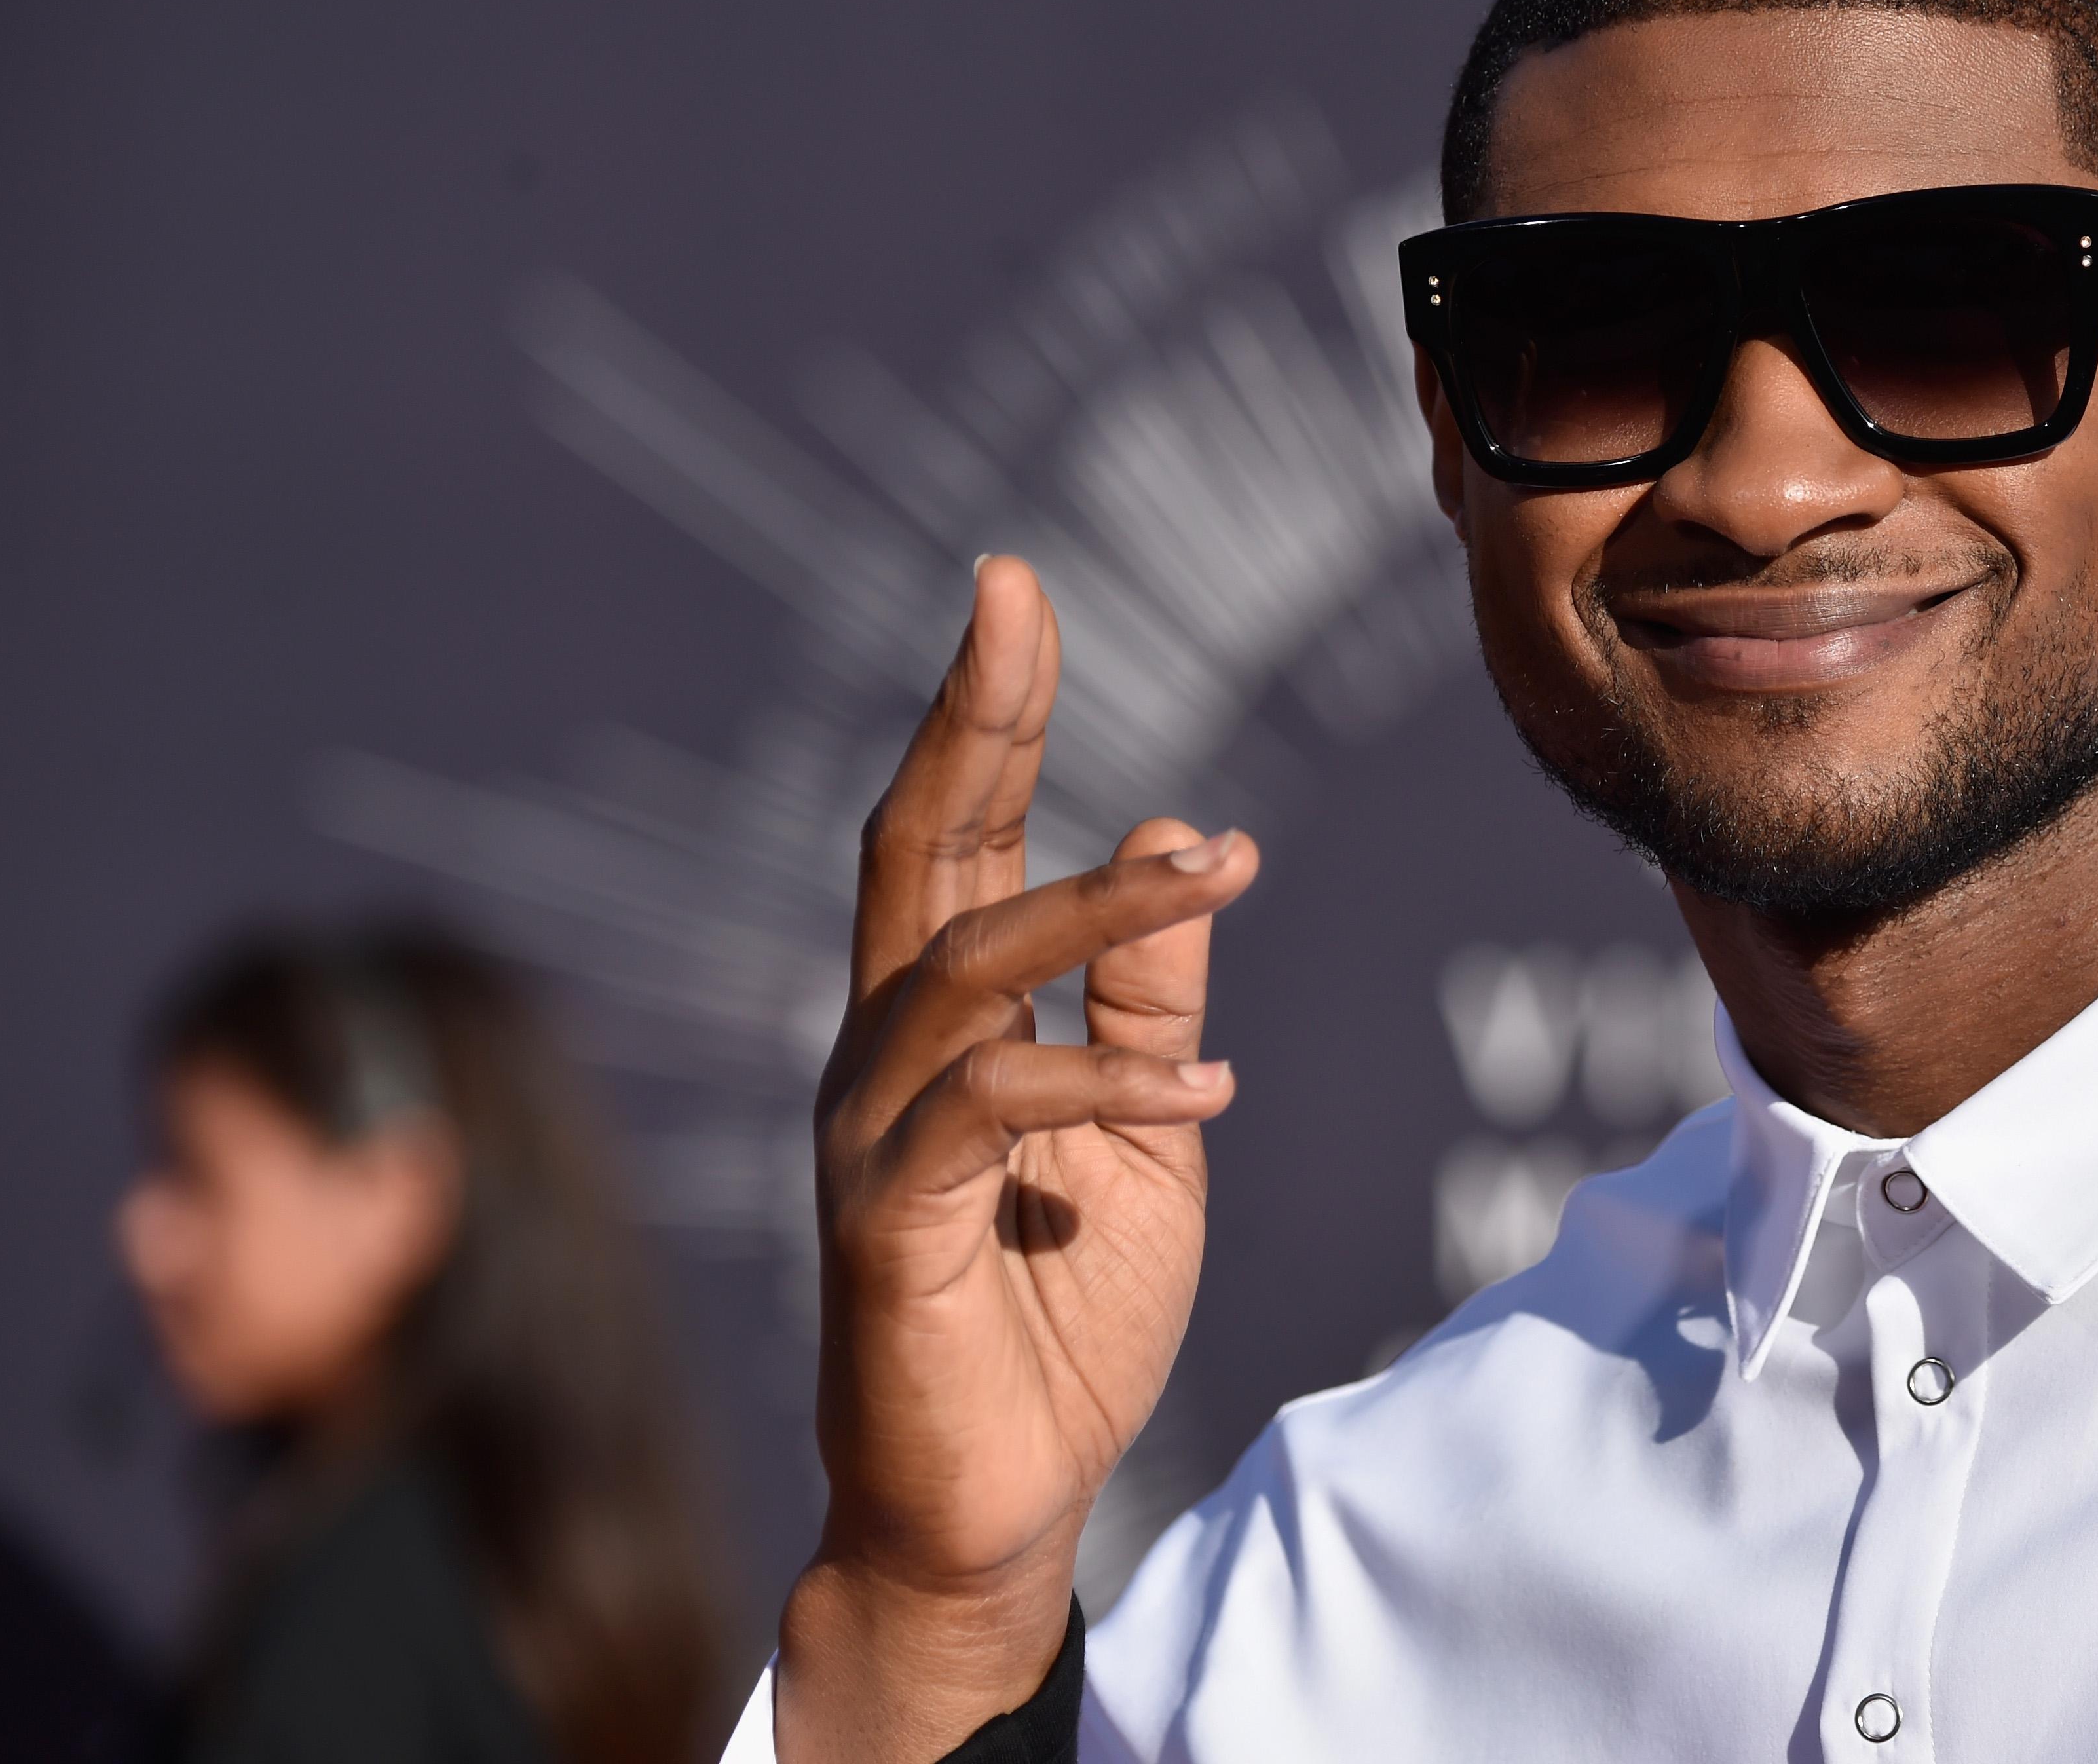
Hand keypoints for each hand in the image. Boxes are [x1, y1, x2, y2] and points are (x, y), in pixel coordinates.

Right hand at [774, 557, 1259, 1761]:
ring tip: (1225, 869)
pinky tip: (1210, 1085)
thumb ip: (1150, 999)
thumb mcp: (1148, 1135)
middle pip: (917, 852)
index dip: (985, 713)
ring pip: (969, 968)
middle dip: (970, 719)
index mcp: (943, 1023)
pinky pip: (993, 1113)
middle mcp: (884, 1054)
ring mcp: (872, 1136)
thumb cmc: (1061, 1316)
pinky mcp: (885, 1225)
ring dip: (1100, 905)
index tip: (1015, 593)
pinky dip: (1108, 1081)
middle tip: (1013, 600)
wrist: (998, 1505)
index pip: (956, 837)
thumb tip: (1185, 842)